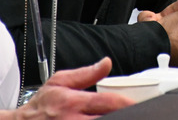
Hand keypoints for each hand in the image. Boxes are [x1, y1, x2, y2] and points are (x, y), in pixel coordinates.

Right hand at [0, 57, 133, 118]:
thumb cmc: (40, 106)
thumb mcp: (59, 82)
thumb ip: (86, 74)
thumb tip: (107, 63)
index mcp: (73, 102)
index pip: (106, 102)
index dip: (126, 103)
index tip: (137, 103)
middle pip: (108, 119)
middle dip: (123, 115)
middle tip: (133, 112)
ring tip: (122, 116)